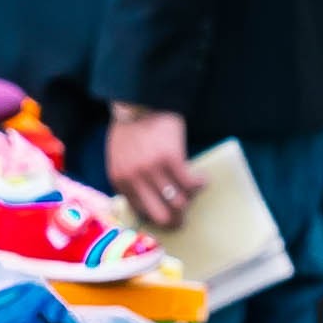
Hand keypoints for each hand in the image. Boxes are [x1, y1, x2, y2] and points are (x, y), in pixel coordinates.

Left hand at [104, 102, 198, 229]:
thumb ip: (129, 179)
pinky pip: (190, 183)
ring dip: (190, 200)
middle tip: (184, 217)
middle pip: (161, 215)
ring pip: (178, 202)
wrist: (140, 102)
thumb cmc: (131, 130)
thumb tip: (148, 201)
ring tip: (193, 191)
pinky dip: (200, 183)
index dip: (157, 215)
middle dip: (175, 220)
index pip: (140, 212)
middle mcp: (135, 179)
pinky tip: (202, 179)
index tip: (168, 214)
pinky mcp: (171, 159)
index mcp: (120, 180)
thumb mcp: (119, 158)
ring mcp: (153, 170)